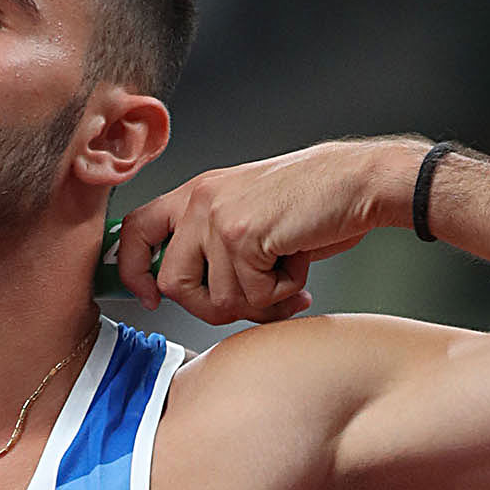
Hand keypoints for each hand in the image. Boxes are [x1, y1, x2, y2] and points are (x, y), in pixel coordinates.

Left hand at [114, 137, 422, 326]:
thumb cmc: (311, 204)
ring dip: (258, 300)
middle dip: (211, 306)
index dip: (132, 271)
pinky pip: (253, 296)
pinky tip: (296, 265)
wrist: (357, 182)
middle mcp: (200, 202)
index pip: (134, 230)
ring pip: (216, 299)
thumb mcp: (246, 216)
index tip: (148, 297)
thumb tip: (188, 297)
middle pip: (172, 284)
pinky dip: (282, 293)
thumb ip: (211, 249)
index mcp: (195, 194)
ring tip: (283, 270)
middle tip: (251, 296)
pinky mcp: (245, 236)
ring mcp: (219, 218)